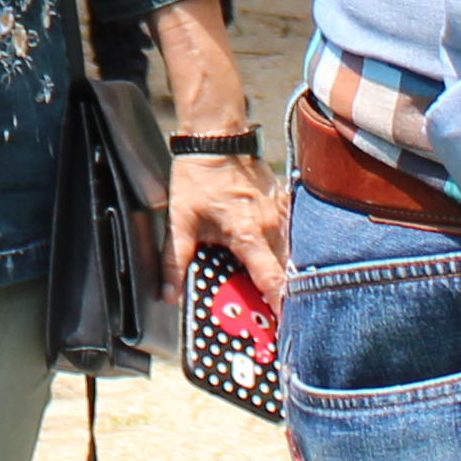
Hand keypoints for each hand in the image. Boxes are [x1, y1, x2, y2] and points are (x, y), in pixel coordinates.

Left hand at [169, 152, 284, 311]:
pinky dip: (286, 247)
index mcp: (248, 235)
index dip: (279, 305)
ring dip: (286, 270)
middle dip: (285, 293)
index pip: (271, 280)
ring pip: (291, 251)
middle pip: (287, 270)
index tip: (283, 323)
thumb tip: (169, 292)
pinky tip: (276, 253)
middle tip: (279, 313)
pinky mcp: (283, 201)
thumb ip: (175, 260)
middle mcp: (271, 226)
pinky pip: (292, 232)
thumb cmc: (199, 177)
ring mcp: (281, 212)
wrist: (216, 137)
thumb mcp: (180, 221)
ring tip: (279, 287)